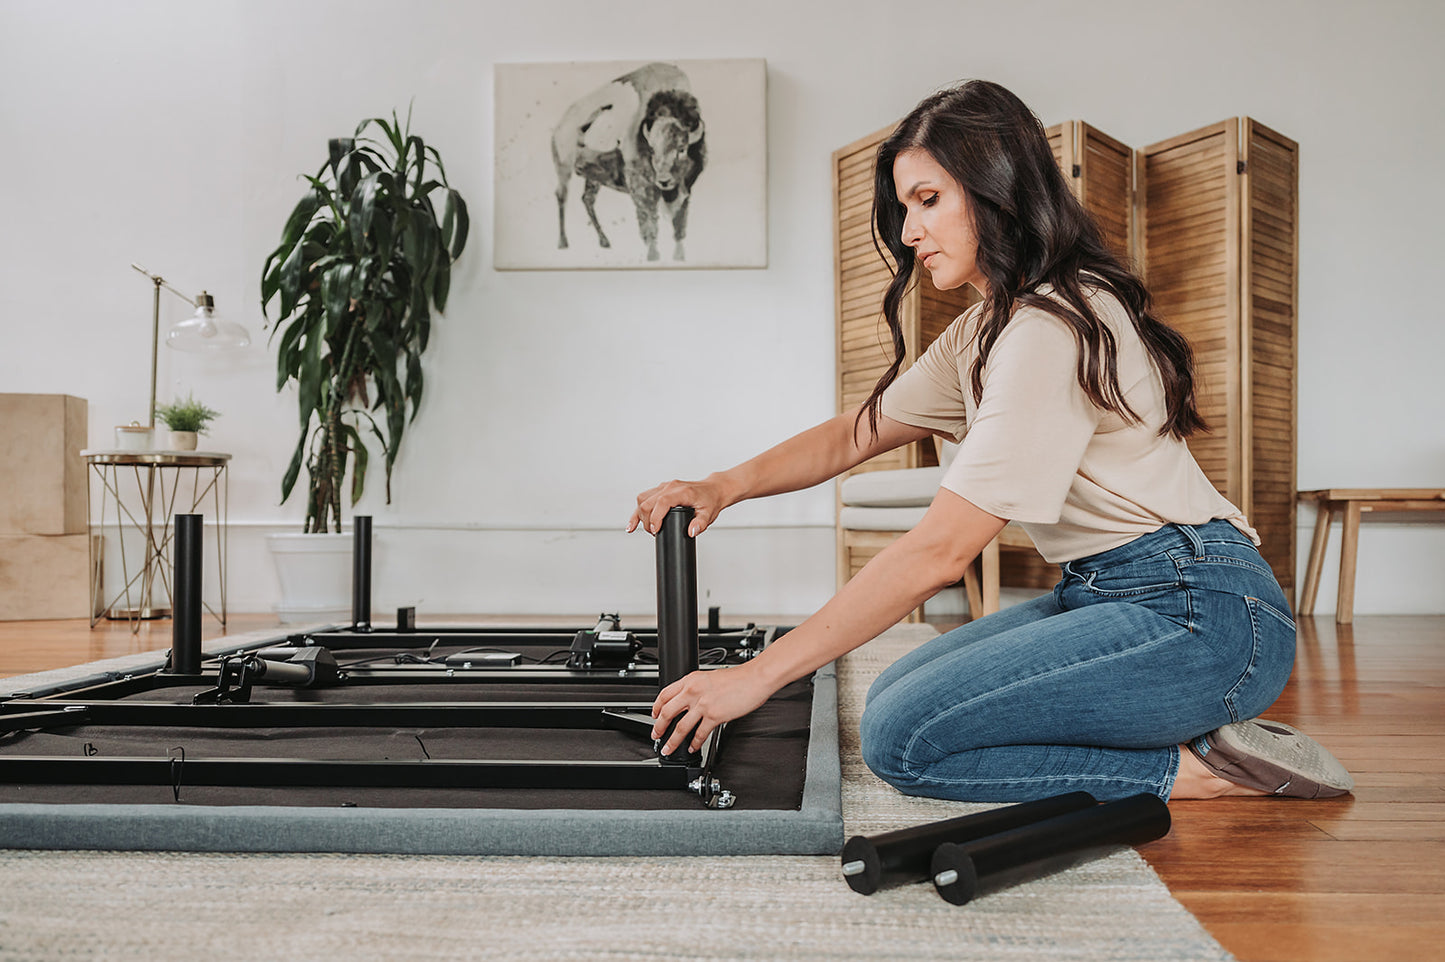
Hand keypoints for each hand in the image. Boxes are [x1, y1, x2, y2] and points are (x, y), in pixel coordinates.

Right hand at [627, 477, 728, 537]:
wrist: (714, 489)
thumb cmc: (711, 500)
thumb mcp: (709, 514)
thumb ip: (700, 524)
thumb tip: (691, 532)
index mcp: (681, 491)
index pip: (661, 502)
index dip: (655, 517)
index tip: (655, 530)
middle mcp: (670, 486)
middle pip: (647, 501)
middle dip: (646, 520)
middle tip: (654, 533)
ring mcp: (664, 487)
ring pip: (643, 498)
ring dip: (639, 515)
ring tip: (643, 529)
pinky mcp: (661, 489)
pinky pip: (645, 497)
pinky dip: (638, 510)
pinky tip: (633, 523)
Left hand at [650, 663, 774, 753]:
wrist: (755, 678)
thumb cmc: (738, 678)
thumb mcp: (709, 677)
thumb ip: (696, 687)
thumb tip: (688, 700)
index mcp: (691, 680)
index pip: (665, 694)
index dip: (656, 707)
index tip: (654, 715)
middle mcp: (693, 691)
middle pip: (667, 712)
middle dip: (658, 727)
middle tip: (656, 735)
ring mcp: (703, 704)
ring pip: (680, 727)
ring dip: (672, 741)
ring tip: (669, 748)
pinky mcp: (715, 716)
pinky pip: (700, 734)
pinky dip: (694, 743)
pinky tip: (692, 747)